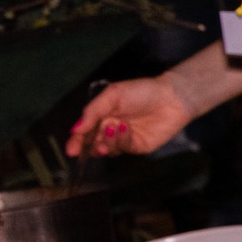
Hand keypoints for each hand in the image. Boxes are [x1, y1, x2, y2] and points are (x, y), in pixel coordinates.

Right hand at [64, 77, 195, 157]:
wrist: (171, 98)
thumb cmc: (141, 91)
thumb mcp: (112, 95)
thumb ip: (93, 111)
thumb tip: (75, 129)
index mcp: (103, 115)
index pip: (85, 131)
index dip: (77, 141)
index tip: (71, 150)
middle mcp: (111, 129)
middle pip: (93, 143)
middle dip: (89, 146)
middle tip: (92, 145)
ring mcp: (125, 139)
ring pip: (108, 148)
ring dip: (106, 142)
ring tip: (112, 129)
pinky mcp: (139, 146)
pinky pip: (124, 148)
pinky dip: (121, 140)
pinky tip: (125, 128)